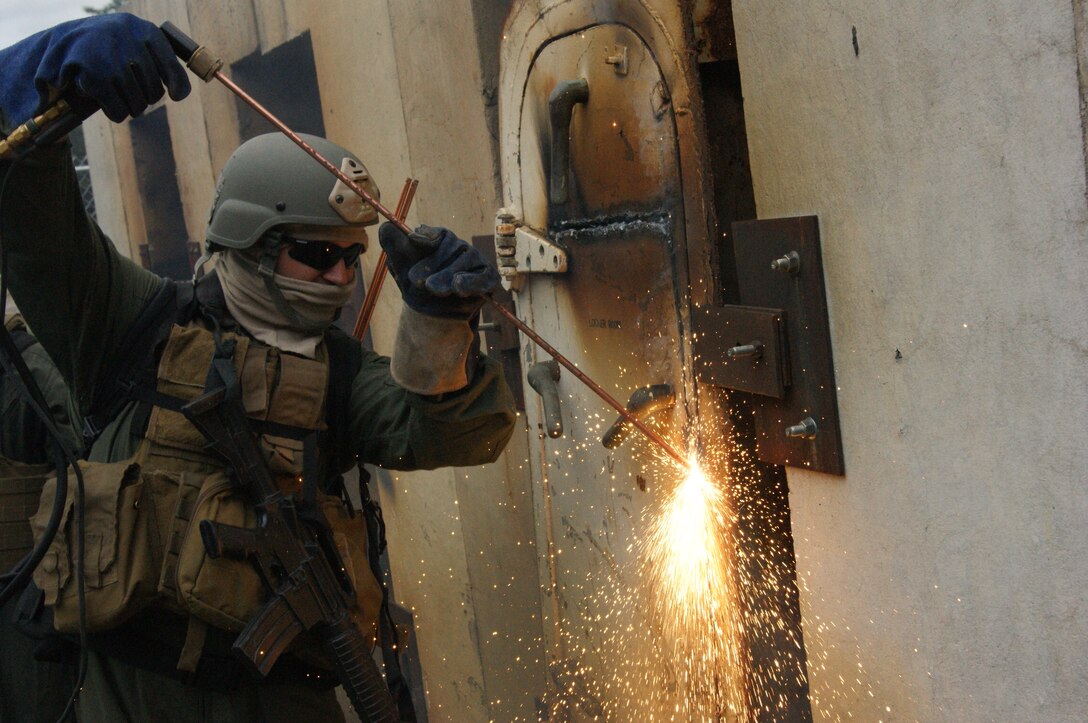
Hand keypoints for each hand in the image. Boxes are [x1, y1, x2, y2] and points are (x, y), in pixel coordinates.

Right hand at [0, 13, 190, 127]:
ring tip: (119, 96)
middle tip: (133, 92)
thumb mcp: (133, 42)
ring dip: (131, 107)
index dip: (178, 84)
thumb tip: (179, 92)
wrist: (61, 42)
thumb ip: (158, 59)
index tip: (176, 95)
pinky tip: (109, 104)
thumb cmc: (108, 47)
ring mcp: (109, 57)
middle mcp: (127, 39)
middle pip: (154, 90)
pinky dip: (116, 113)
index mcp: (142, 29)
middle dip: (145, 98)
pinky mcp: (93, 75)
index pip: (171, 63)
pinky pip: (118, 110)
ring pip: (138, 103)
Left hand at [378, 223, 498, 319]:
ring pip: (465, 261)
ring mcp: (476, 262)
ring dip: (448, 275)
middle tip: (416, 281)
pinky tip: (458, 286)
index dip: (427, 236)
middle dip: (433, 263)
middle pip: (452, 246)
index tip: (413, 240)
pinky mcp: (488, 278)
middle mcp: (461, 248)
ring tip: (433, 289)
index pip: (439, 234)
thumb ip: (395, 247)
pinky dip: (470, 282)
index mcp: (441, 241)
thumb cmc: (418, 289)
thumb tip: (385, 227)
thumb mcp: (402, 270)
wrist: (433, 317)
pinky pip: (482, 277)